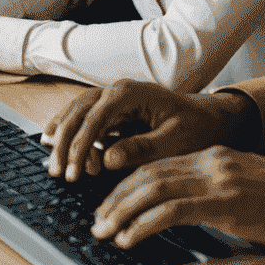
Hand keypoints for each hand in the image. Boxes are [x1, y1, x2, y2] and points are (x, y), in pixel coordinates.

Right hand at [41, 79, 253, 182]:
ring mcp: (112, 100)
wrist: (207, 119)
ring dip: (64, 139)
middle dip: (65, 142)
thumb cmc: (195, 127)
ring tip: (57, 170)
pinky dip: (70, 135)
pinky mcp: (112, 113)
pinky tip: (57, 149)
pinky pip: (84, 121)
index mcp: (132, 93)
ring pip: (77, 114)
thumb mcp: (176, 140)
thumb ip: (143, 148)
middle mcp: (117, 91)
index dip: (81, 145)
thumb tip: (108, 159)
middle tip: (58, 174)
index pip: (96, 116)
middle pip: (79, 111)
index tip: (74, 173)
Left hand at [89, 147, 264, 254]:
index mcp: (217, 157)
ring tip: (103, 231)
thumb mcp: (248, 190)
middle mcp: (213, 161)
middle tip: (96, 221)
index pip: (160, 166)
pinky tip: (129, 238)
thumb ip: (218, 193)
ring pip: (154, 188)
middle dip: (117, 198)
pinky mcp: (226, 202)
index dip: (128, 186)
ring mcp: (219, 178)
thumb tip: (187, 214)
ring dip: (122, 211)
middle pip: (150, 174)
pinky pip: (173, 210)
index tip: (110, 206)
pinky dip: (144, 223)